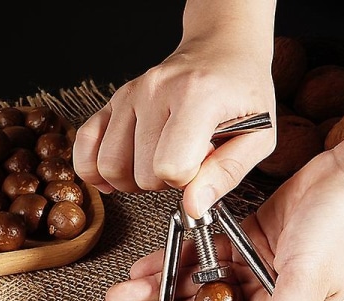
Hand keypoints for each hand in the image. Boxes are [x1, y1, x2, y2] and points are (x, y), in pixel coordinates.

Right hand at [72, 34, 275, 217]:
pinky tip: (119, 172)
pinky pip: (85, 145)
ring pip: (110, 166)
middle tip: (185, 163)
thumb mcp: (257, 137)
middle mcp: (156, 91)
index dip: (187, 182)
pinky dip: (95, 169)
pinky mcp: (113, 100)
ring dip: (133, 179)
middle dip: (164, 183)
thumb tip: (193, 207)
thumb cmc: (242, 92)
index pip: (171, 168)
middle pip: (141, 174)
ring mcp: (130, 94)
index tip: (201, 168)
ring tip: (158, 164)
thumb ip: (225, 174)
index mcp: (197, 97)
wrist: (222, 49)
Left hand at [105, 148, 343, 300]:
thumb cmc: (340, 229)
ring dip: (161, 288)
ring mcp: (252, 269)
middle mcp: (263, 298)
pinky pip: (203, 255)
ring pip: (197, 285)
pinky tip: (146, 265)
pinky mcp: (244, 241)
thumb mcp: (308, 282)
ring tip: (124, 290)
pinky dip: (175, 259)